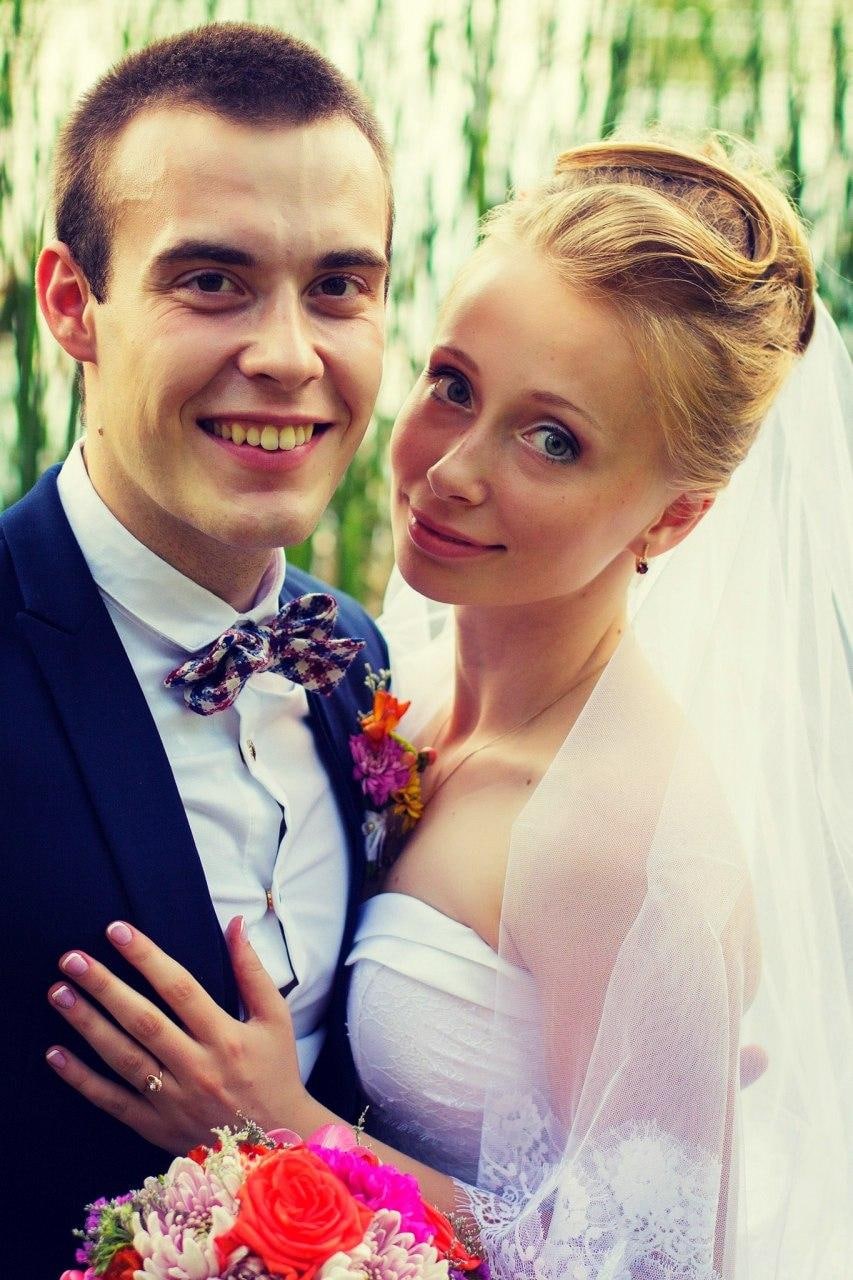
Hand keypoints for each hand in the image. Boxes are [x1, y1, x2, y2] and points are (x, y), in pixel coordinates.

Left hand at [45, 917, 323, 1152]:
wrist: (276, 1145)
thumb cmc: (276, 1072)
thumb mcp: (276, 1019)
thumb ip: (252, 971)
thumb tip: (236, 923)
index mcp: (226, 1037)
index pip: (180, 988)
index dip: (147, 957)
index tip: (116, 930)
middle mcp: (198, 1068)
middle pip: (143, 1021)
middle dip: (105, 986)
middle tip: (71, 959)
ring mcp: (173, 1100)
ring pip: (123, 1058)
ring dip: (87, 1025)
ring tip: (59, 993)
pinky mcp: (156, 1127)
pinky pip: (113, 1101)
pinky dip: (82, 1080)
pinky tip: (54, 1054)